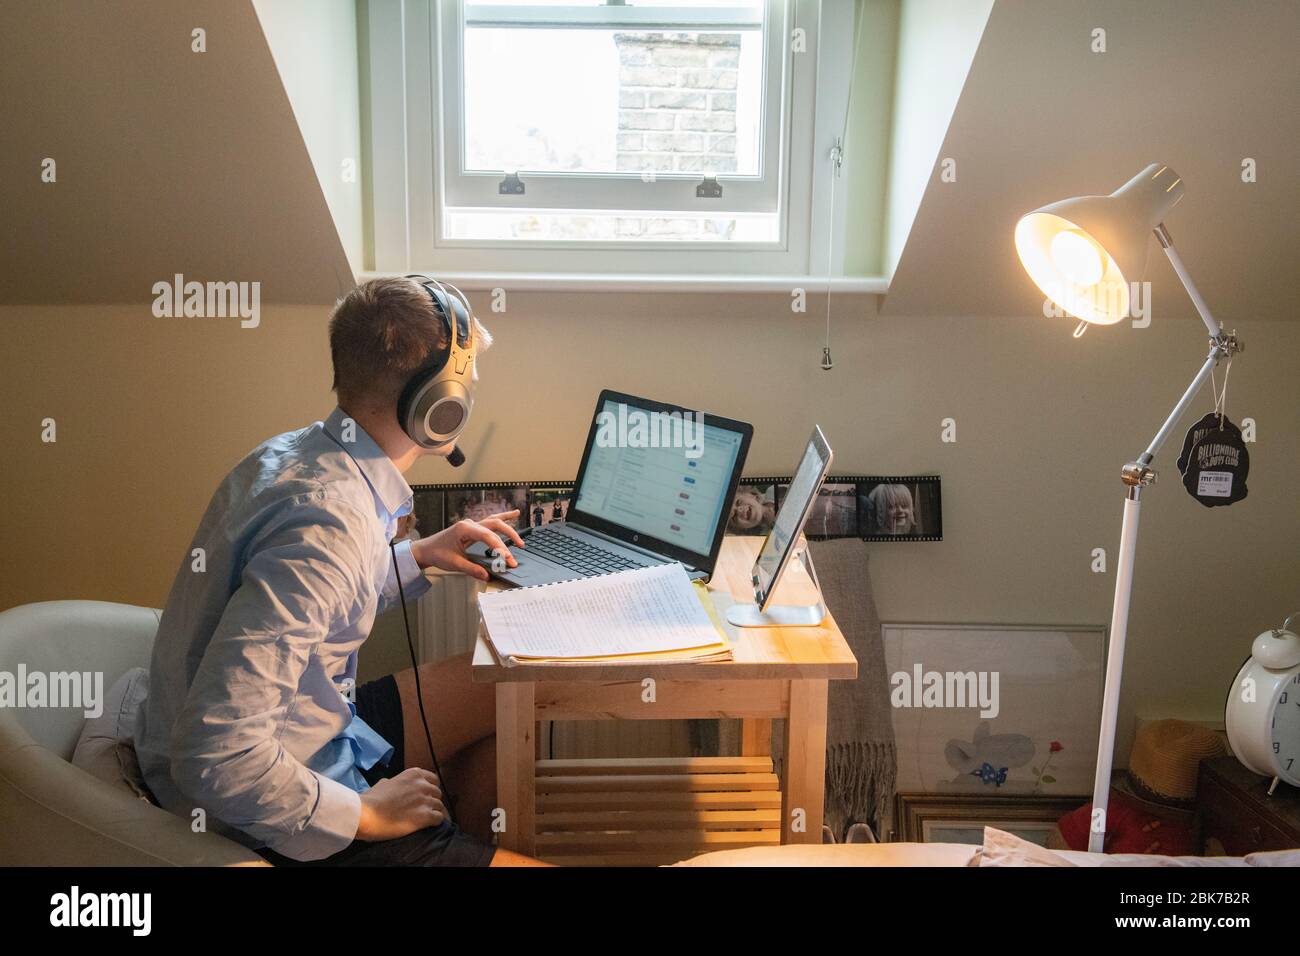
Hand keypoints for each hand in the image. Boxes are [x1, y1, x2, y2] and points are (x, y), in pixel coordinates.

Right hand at [356, 768, 444, 840]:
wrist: (367, 813)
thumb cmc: (371, 799)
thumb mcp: (382, 784)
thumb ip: (391, 782)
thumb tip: (389, 783)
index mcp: (413, 774)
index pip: (433, 779)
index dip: (430, 789)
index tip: (424, 796)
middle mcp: (422, 785)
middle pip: (437, 793)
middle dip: (432, 801)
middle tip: (423, 809)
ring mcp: (425, 800)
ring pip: (440, 806)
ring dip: (433, 812)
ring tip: (424, 820)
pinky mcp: (425, 816)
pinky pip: (439, 818)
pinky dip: (435, 822)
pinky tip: (427, 825)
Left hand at [411, 510, 525, 580]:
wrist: (425, 550)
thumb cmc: (437, 554)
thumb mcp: (454, 564)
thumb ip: (472, 569)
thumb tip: (487, 575)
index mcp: (464, 529)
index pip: (488, 536)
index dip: (501, 547)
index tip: (508, 559)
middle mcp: (469, 524)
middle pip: (494, 524)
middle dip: (509, 534)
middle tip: (520, 546)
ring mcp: (471, 525)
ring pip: (493, 520)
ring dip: (507, 521)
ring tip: (518, 516)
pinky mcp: (472, 528)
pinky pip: (489, 522)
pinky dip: (501, 518)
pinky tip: (511, 515)